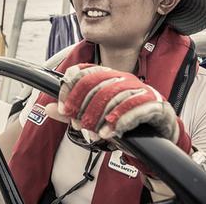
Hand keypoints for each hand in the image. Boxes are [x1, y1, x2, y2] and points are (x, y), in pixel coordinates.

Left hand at [52, 63, 189, 151]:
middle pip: (97, 84)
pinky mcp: (154, 103)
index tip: (63, 108)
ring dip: (100, 117)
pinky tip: (111, 132)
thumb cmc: (124, 121)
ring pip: (114, 96)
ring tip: (94, 133)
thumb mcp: (94, 117)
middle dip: (83, 105)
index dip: (70, 89)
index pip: (83, 72)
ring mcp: (140, 89)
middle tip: (78, 124)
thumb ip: (72, 112)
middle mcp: (123, 78)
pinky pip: (134, 109)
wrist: (158, 133)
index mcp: (108, 76)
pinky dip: (119, 121)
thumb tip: (47, 109)